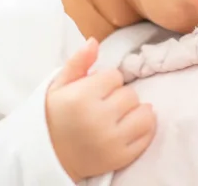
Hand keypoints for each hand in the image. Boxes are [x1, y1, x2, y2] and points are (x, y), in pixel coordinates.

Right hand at [46, 39, 156, 181]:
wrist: (49, 156)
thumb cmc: (55, 116)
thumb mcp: (58, 86)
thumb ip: (78, 62)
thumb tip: (94, 41)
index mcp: (81, 98)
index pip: (115, 76)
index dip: (106, 82)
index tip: (95, 91)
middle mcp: (98, 119)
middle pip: (130, 94)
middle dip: (120, 96)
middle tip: (104, 105)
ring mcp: (112, 141)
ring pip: (144, 113)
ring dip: (134, 111)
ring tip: (118, 116)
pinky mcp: (122, 157)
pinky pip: (148, 135)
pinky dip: (143, 128)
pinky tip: (128, 127)